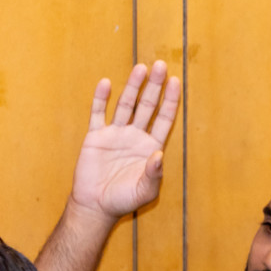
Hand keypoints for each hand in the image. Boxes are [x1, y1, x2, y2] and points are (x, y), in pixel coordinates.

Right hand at [69, 62, 181, 221]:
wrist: (96, 205)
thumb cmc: (124, 200)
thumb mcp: (145, 191)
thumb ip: (153, 174)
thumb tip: (159, 156)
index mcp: (151, 147)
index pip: (164, 118)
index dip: (170, 101)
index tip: (175, 81)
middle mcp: (135, 136)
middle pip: (147, 106)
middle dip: (154, 86)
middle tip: (159, 64)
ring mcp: (115, 134)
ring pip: (125, 105)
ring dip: (132, 86)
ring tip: (140, 68)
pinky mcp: (96, 136)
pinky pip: (98, 114)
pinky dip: (101, 99)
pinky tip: (106, 83)